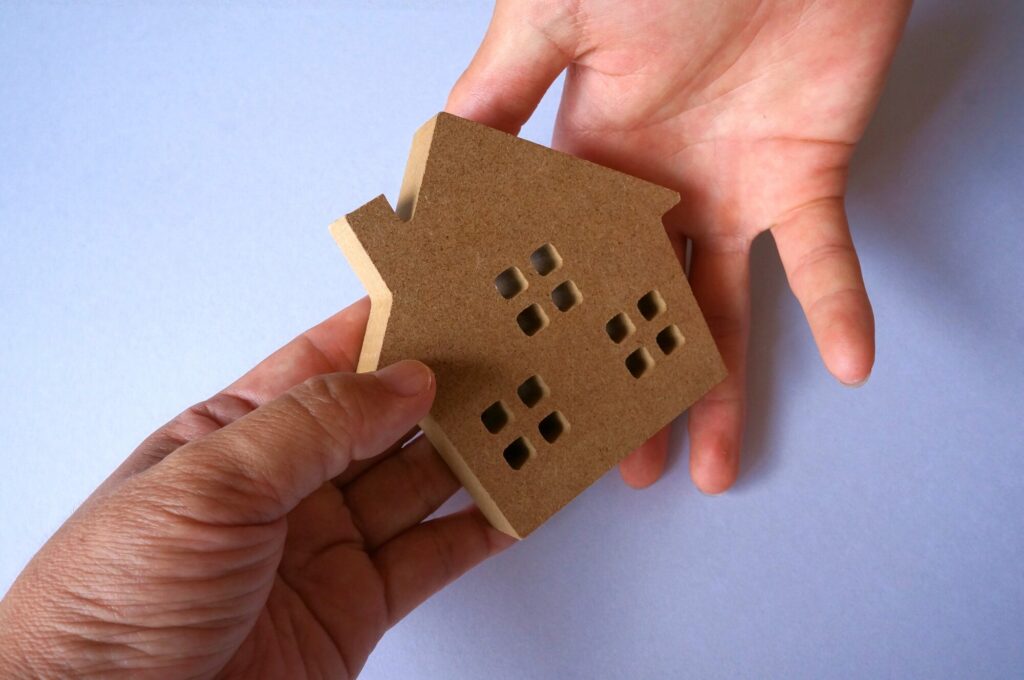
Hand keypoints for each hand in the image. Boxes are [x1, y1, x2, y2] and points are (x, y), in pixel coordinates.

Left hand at [0, 299, 511, 678]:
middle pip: (382, 421)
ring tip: (524, 421)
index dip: (383, 328)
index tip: (443, 299)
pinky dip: (478, 531)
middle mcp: (286, 486)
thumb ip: (312, 426)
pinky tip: (510, 505)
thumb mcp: (210, 484)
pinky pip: (431, 558)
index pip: (324, 363)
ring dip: (470, 456)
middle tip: (504, 359)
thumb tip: (401, 381)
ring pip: (418, 485)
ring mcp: (324, 547)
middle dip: (442, 390)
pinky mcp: (355, 608)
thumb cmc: (112, 600)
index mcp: (236, 435)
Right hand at [447, 0, 910, 492]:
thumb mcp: (555, 12)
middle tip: (612, 457)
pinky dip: (838, 310)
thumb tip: (431, 153)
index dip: (547, 325)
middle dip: (625, 383)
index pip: (560, 260)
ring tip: (700, 464)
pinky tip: (845, 365)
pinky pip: (823, 260)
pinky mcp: (805, 178)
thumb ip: (498, 86)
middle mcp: (656, 188)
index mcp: (590, 154)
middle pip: (636, 308)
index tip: (530, 386)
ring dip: (716, 386)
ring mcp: (731, 189)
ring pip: (720, 309)